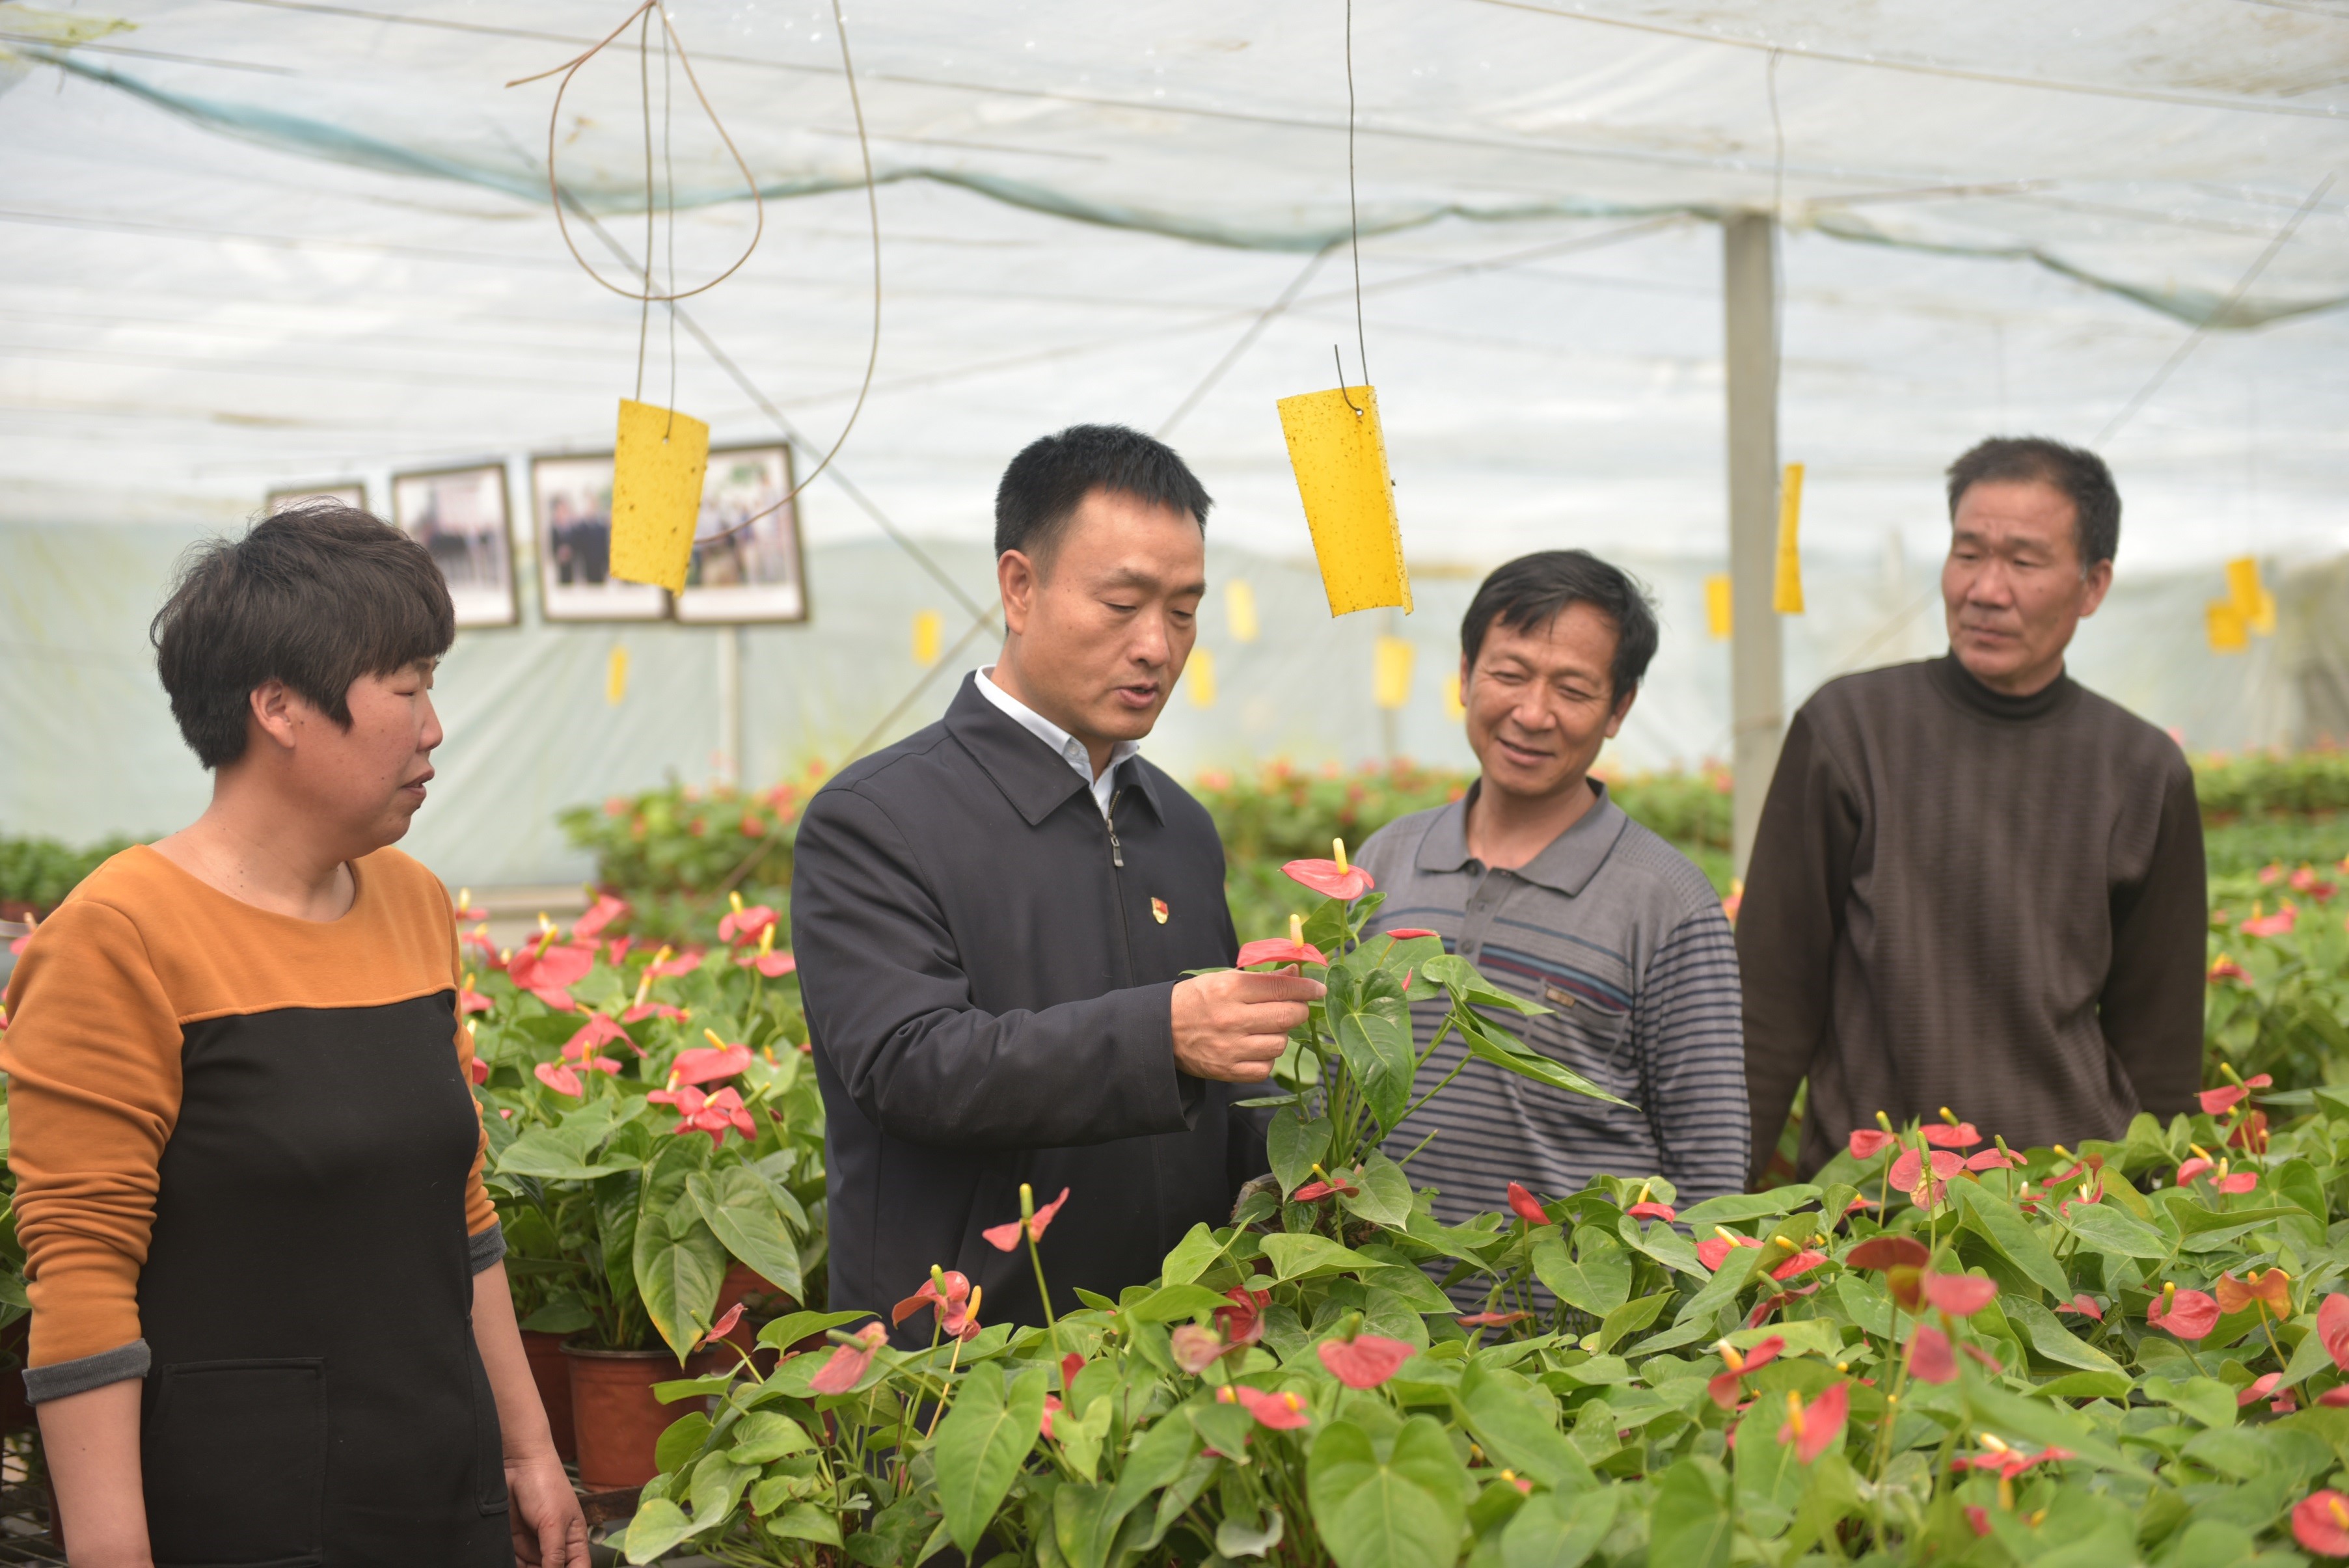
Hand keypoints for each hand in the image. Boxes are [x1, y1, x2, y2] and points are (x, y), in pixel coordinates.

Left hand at [506, 1446, 588, 1566]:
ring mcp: (534, 1543)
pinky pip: (514, 1561)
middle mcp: (554, 1543)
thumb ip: (554, 1553)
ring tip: (521, 1565)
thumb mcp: (554, 1522)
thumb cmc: (546, 1485)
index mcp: (573, 1538)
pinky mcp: (515, 1540)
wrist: (517, 1465)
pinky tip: (506, 1562)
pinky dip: (511, 1564)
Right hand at [1171, 969, 1323, 1081]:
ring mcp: (1230, 1047)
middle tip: (1296, 1007)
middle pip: (1287, 1015)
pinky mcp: (1228, 1071)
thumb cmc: (1198, 1000)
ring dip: (1281, 1035)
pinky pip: (1266, 1067)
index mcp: (1230, 988)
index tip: (1319, 989)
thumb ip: (1262, 978)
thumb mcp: (1224, 979)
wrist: (1162, 1031)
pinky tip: (1256, 1047)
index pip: (1281, 986)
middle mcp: (1232, 1018)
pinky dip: (1267, 1058)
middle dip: (1299, 1010)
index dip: (1307, 987)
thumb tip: (1297, 972)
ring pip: (1281, 1043)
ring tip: (1266, 1028)